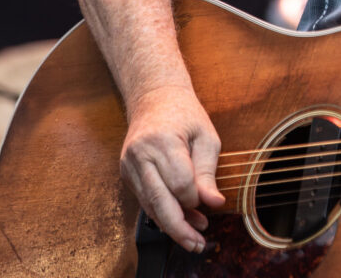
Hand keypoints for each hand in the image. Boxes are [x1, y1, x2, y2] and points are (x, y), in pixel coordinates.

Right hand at [120, 85, 225, 252]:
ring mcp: (128, 165)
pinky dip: (162, 213)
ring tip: (194, 235)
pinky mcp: (126, 174)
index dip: (195, 198)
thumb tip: (214, 203)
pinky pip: (144, 201)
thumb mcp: (206, 137)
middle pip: (159, 201)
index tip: (209, 203)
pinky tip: (180, 220)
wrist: (154, 97)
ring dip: (172, 224)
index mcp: (162, 141)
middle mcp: (140, 154)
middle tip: (198, 243)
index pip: (179, 183)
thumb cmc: (185, 114)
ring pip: (149, 205)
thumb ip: (208, 172)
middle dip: (179, 227)